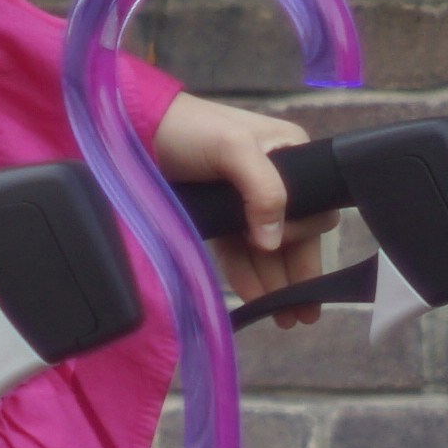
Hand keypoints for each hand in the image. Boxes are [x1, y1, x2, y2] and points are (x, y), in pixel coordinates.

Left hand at [156, 93, 329, 308]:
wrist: (135, 129)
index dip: (303, 235)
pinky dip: (248, 274)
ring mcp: (244, 199)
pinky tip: (258, 299)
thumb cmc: (190, 128)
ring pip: (267, 248)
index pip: (313, 204)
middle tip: (304, 312)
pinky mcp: (219, 215)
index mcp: (289, 152)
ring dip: (276, 281)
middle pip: (293, 232)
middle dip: (298, 272)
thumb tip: (275, 241)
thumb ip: (264, 189)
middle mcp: (273, 176)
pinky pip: (240, 250)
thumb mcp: (233, 147)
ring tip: (286, 318)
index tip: (288, 254)